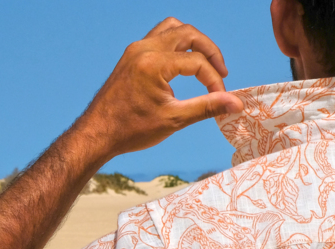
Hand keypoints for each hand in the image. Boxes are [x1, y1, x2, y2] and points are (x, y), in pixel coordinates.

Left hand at [74, 17, 243, 160]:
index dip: (214, 80)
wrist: (99, 133)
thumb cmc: (132, 129)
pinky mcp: (133, 55)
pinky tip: (185, 66)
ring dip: (193, 42)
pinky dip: (178, 46)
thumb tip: (236, 104)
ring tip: (206, 64)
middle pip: (188, 33)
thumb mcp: (175, 119)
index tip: (220, 99)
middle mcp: (144, 49)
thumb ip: (208, 107)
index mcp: (154, 63)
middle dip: (210, 52)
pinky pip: (160, 38)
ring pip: (173, 29)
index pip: (196, 61)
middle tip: (222, 73)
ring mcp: (136, 50)